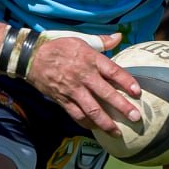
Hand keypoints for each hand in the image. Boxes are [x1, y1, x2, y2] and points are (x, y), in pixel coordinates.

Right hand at [26, 32, 141, 134]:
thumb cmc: (59, 47)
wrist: (31, 57)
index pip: (112, 71)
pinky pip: (76, 115)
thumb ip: (102, 41)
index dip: (126, 81)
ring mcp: (72, 90)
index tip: (137, 92)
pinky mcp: (62, 100)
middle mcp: (83, 75)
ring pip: (91, 109)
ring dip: (105, 122)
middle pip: (106, 94)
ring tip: (117, 132)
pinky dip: (87, 123)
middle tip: (135, 117)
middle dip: (122, 107)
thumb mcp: (80, 39)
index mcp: (90, 59)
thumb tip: (119, 36)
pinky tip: (96, 129)